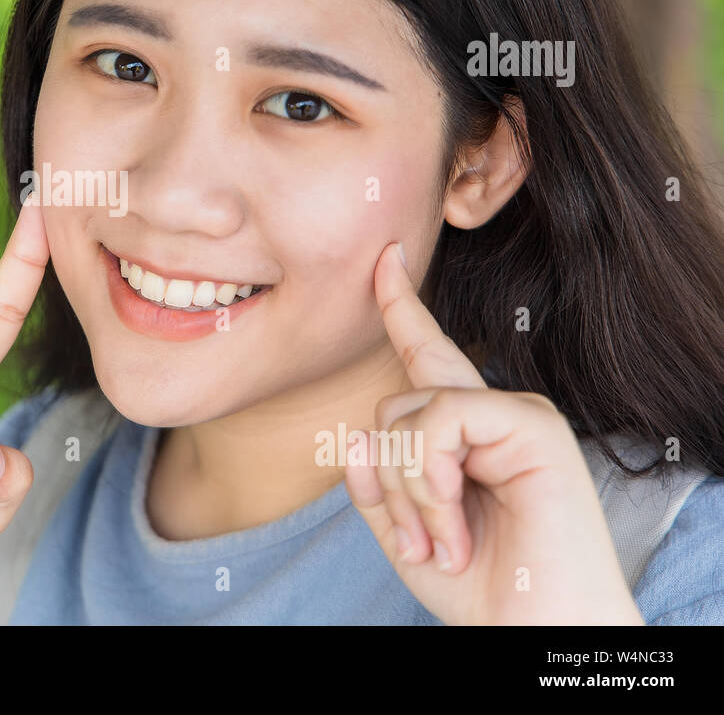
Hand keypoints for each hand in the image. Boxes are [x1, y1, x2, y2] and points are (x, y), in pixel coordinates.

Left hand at [342, 242, 643, 624]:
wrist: (538, 629)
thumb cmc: (480, 586)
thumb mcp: (404, 533)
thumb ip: (374, 483)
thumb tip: (352, 435)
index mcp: (466, 432)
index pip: (425, 357)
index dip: (400, 308)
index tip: (382, 261)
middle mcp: (492, 412)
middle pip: (391, 406)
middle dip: (389, 482)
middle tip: (420, 543)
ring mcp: (517, 412)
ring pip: (410, 414)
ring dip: (411, 491)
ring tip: (445, 542)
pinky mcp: (532, 423)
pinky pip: (442, 420)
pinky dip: (432, 481)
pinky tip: (456, 525)